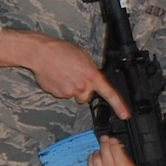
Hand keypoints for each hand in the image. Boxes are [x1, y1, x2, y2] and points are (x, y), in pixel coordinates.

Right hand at [0, 30, 130, 117]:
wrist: (41, 53)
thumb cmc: (60, 50)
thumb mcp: (83, 55)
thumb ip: (91, 68)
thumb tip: (92, 75)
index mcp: (92, 75)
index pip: (109, 93)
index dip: (119, 105)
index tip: (124, 115)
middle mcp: (82, 86)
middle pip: (86, 97)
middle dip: (82, 90)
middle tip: (74, 76)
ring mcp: (70, 92)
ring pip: (74, 95)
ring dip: (71, 88)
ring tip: (63, 74)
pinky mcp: (58, 95)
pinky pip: (62, 94)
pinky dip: (60, 88)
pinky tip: (56, 76)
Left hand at [89, 136, 140, 165]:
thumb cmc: (134, 164)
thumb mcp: (136, 156)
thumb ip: (128, 149)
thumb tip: (117, 139)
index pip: (122, 164)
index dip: (116, 150)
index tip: (113, 139)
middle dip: (105, 149)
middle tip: (104, 139)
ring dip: (98, 157)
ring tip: (100, 148)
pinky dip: (91, 163)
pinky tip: (94, 156)